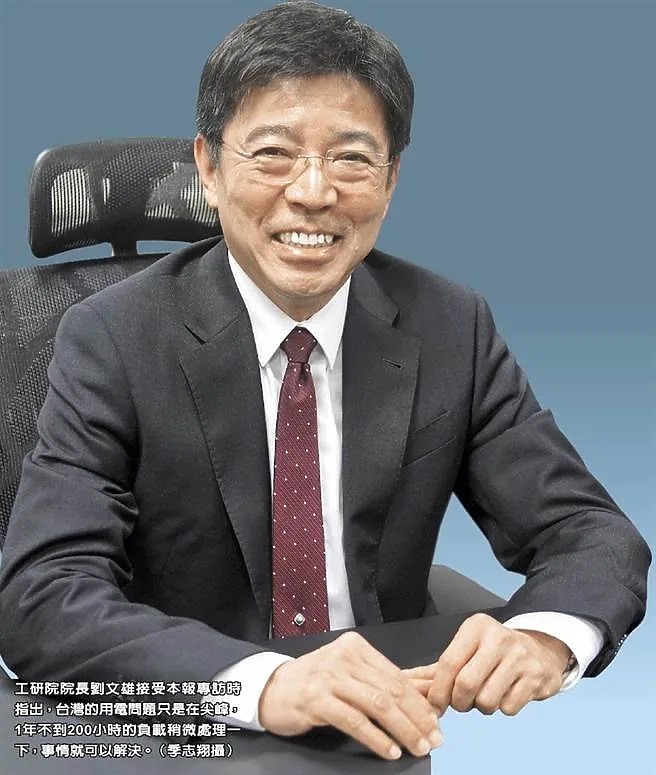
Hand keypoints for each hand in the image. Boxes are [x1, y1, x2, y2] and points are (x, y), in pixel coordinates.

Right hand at [258, 631, 441, 759]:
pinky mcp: (316, 699)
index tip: (436, 721)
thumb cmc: (314, 683)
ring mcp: (329, 677)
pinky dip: (376, 738)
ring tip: (418, 746)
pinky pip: (354, 721)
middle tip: (434, 738)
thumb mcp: (347, 673)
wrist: (272, 688)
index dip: (419, 701)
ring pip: (377, 704)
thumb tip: (421, 695)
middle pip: (391, 690)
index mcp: (356, 648)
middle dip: (418, 717)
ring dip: (403, 729)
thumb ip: (379, 681)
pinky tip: (390, 750)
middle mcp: (344, 658)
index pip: (396, 675)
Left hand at [404, 613, 570, 716]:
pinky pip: (508, 708)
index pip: (448, 663)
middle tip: (462, 702)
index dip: (438, 690)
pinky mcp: (536, 676)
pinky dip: (503, 708)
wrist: (540, 650)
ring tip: (486, 694)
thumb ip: (436, 669)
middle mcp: (498, 637)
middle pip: (466, 684)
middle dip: (459, 703)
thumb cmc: (494, 652)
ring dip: (482, 707)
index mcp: (476, 627)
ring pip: (487, 700)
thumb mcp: (467, 650)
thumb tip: (404, 681)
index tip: (435, 705)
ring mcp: (520, 656)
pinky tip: (506, 692)